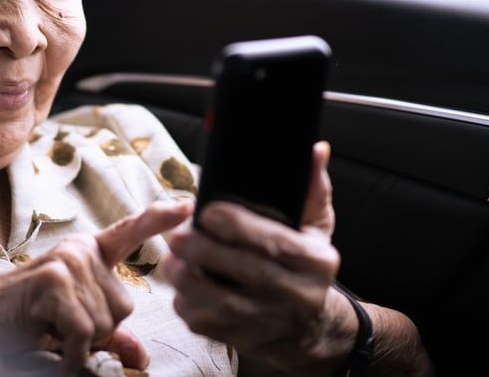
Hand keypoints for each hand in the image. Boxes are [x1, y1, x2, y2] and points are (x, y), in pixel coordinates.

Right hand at [0, 199, 192, 373]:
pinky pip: (83, 330)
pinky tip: (48, 340)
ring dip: (80, 340)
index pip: (129, 232)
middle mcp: (80, 250)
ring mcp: (68, 261)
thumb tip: (142, 356)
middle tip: (60, 326)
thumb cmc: (27, 322)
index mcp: (88, 253)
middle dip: (98, 330)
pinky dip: (70, 349)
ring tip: (49, 328)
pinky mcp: (55, 279)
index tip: (189, 205)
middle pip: (124, 306)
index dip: (159, 219)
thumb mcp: (75, 326)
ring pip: (105, 321)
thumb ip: (110, 335)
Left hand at [161, 142, 357, 374]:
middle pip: (247, 272)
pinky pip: (212, 328)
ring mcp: (273, 322)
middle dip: (205, 252)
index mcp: (316, 262)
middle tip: (177, 237)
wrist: (313, 330)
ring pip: (224, 305)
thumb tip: (315, 148)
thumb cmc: (306, 267)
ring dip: (189, 282)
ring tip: (172, 262)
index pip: (275, 241)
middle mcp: (299, 294)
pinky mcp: (248, 341)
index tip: (206, 211)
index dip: (237, 226)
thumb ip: (311, 188)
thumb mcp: (316, 228)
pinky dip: (189, 309)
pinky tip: (180, 291)